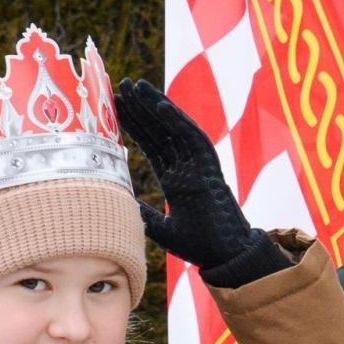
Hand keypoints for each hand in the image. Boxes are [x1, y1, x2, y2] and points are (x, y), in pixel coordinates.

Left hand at [115, 79, 283, 286]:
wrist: (226, 257)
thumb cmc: (200, 246)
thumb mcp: (162, 229)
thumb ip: (145, 214)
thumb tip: (122, 204)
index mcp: (179, 181)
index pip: (154, 146)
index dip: (136, 126)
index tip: (117, 107)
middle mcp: (189, 169)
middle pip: (162, 132)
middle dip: (142, 109)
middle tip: (121, 85)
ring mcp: (200, 167)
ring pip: (176, 129)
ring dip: (157, 106)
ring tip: (136, 86)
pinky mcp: (210, 169)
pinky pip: (193, 139)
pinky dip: (178, 121)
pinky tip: (160, 105)